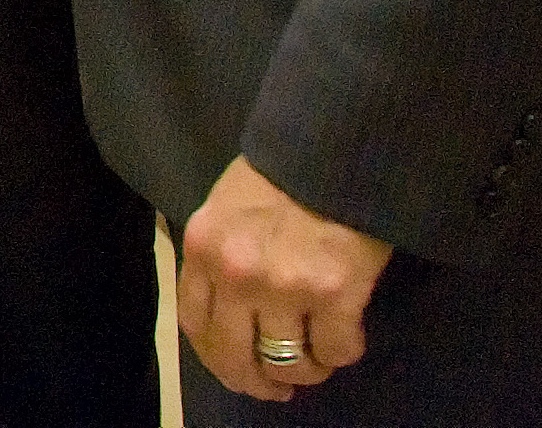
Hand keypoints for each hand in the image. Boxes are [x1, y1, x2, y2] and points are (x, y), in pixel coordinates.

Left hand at [178, 157, 392, 401]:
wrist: (336, 151)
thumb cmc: (281, 176)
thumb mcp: (226, 209)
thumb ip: (220, 257)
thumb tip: (229, 312)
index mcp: (203, 249)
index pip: (195, 326)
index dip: (217, 359)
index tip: (237, 372)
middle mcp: (236, 274)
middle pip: (235, 357)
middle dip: (256, 383)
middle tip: (276, 390)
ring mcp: (284, 287)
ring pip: (287, 364)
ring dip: (304, 371)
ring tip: (316, 361)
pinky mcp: (335, 295)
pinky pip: (335, 352)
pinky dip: (341, 353)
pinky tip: (346, 337)